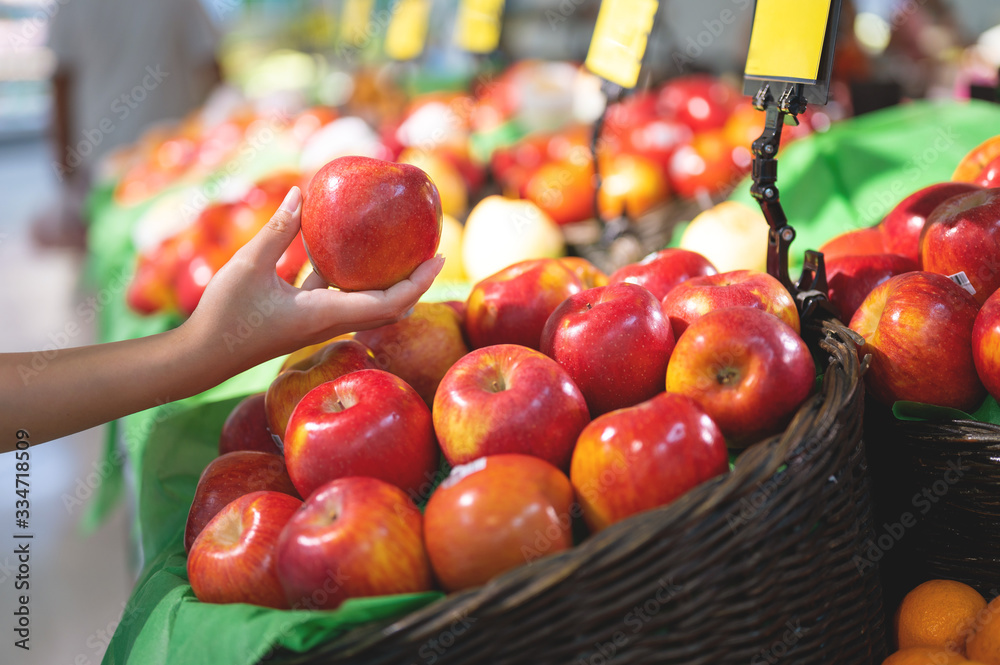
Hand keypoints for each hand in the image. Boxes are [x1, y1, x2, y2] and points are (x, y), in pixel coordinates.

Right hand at [183, 186, 444, 372]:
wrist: (202, 357)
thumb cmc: (224, 316)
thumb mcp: (249, 266)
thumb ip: (278, 231)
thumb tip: (301, 193)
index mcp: (327, 315)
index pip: (390, 303)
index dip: (419, 282)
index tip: (438, 257)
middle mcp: (331, 322)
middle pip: (390, 307)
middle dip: (414, 281)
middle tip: (429, 249)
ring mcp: (320, 322)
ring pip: (367, 303)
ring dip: (387, 279)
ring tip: (397, 245)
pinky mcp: (306, 318)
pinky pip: (340, 295)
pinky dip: (351, 275)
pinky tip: (340, 245)